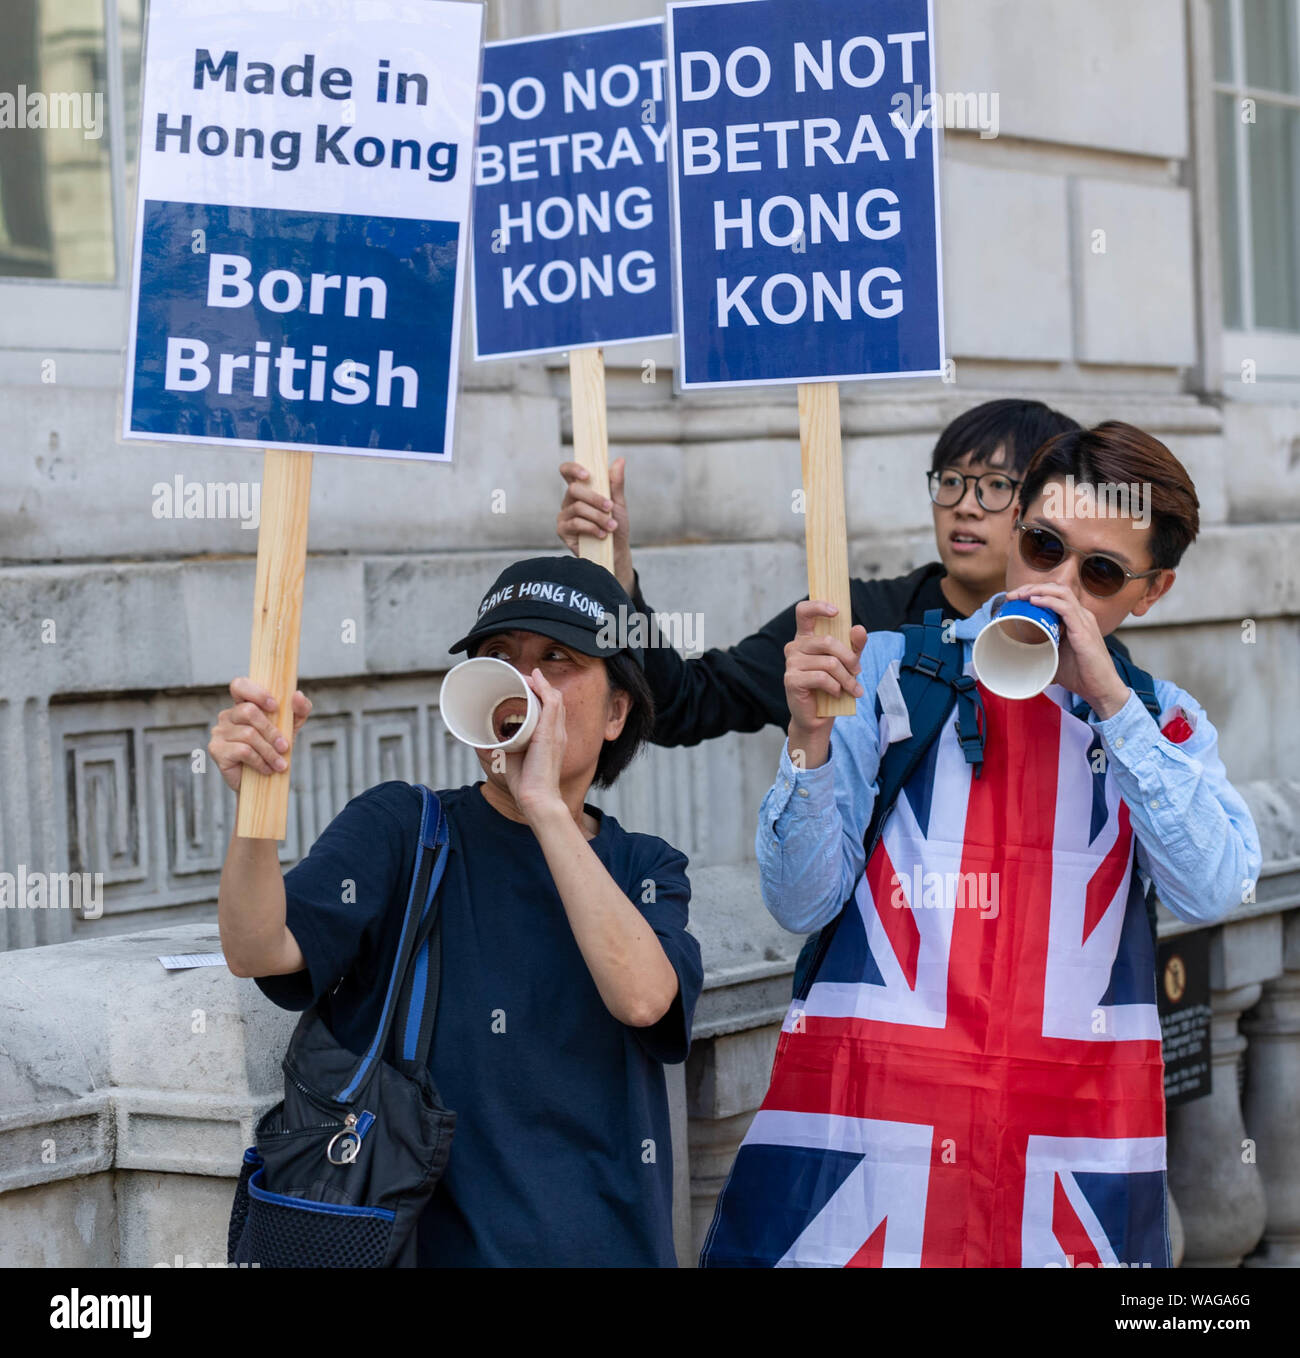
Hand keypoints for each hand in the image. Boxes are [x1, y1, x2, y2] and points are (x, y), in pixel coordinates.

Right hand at [209, 679, 311, 793]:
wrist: (262, 783)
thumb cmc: (274, 749)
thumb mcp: (291, 728)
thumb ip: (299, 710)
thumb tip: (297, 695)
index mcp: (242, 705)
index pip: (239, 685)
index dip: (256, 692)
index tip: (275, 706)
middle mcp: (227, 715)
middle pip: (248, 712)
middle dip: (272, 731)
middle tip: (285, 748)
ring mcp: (219, 732)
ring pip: (249, 734)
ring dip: (269, 751)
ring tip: (280, 765)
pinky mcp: (216, 750)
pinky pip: (243, 751)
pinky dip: (260, 761)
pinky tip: (266, 769)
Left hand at [500, 668, 566, 818]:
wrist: (536, 799)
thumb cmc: (525, 784)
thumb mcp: (509, 760)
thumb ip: (497, 749)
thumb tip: (478, 743)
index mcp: (552, 739)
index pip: (552, 710)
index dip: (541, 695)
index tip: (525, 687)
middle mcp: (558, 733)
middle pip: (555, 699)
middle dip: (540, 685)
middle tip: (522, 678)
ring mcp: (557, 732)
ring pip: (554, 697)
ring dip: (540, 683)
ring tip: (525, 676)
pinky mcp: (551, 733)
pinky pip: (553, 702)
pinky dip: (544, 688)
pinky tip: (534, 679)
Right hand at [556, 457, 632, 592]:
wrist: (616, 550)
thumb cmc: (616, 525)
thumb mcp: (619, 503)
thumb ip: (616, 483)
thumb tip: (620, 460)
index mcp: (580, 489)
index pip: (567, 471)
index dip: (573, 468)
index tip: (587, 474)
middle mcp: (569, 500)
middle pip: (574, 489)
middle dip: (595, 498)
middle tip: (610, 507)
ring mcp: (564, 515)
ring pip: (578, 508)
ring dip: (598, 516)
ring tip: (612, 526)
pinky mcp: (562, 530)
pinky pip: (575, 523)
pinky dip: (592, 528)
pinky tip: (602, 534)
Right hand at [784, 601, 866, 753]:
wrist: (818, 717)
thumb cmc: (832, 686)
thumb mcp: (848, 663)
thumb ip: (854, 645)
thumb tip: (858, 628)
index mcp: (806, 638)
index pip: (804, 612)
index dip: (818, 607)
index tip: (836, 611)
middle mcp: (795, 647)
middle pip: (828, 641)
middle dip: (849, 657)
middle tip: (858, 671)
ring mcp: (791, 663)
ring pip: (829, 662)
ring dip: (846, 678)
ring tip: (854, 689)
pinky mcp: (792, 680)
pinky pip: (822, 678)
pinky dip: (836, 687)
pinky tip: (837, 693)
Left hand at [1001, 583, 1129, 717]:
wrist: (1101, 689)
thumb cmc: (1081, 674)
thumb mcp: (1056, 655)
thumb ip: (1043, 647)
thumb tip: (1021, 652)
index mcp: (1077, 619)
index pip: (1056, 595)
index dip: (1035, 591)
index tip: (1015, 597)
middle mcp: (1082, 615)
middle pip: (1057, 588)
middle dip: (1033, 587)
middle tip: (1013, 594)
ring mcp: (1085, 621)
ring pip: (1061, 592)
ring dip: (1038, 590)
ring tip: (1020, 595)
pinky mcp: (1084, 630)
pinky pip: (1066, 608)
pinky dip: (1048, 601)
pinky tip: (1034, 601)